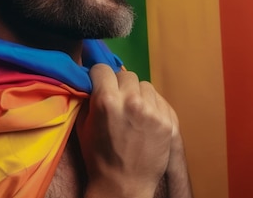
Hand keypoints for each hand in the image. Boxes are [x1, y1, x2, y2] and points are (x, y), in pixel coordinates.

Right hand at [77, 64, 175, 197]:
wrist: (123, 184)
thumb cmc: (99, 157)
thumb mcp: (83, 125)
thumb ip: (88, 98)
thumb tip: (91, 79)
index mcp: (106, 100)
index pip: (103, 68)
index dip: (99, 76)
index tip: (99, 82)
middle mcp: (131, 101)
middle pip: (126, 75)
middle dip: (119, 85)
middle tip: (117, 100)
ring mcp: (152, 111)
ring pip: (145, 85)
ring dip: (137, 94)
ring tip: (132, 113)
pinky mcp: (168, 121)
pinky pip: (159, 100)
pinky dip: (152, 106)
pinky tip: (145, 120)